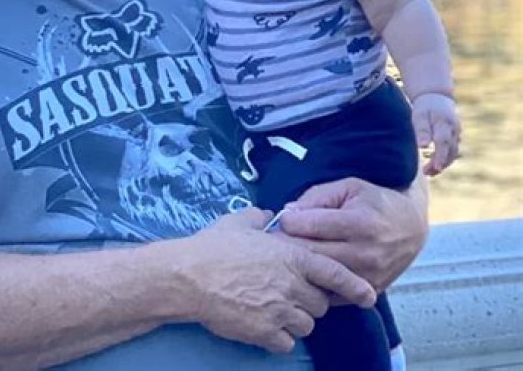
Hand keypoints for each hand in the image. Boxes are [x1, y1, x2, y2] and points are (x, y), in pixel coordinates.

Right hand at [183, 207, 375, 352]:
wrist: (190, 276)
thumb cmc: (214, 246)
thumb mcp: (240, 222)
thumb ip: (260, 219)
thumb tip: (268, 216)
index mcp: (291, 256)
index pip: (334, 273)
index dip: (354, 285)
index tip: (368, 295)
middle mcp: (291, 284)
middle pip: (320, 303)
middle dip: (311, 300)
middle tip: (291, 293)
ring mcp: (280, 310)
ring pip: (306, 324)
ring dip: (297, 319)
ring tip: (277, 309)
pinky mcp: (265, 332)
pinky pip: (286, 342)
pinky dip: (280, 336)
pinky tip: (265, 325)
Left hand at [274, 176, 428, 292]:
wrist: (412, 227)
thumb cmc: (375, 201)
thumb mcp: (348, 187)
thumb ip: (316, 197)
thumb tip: (288, 212)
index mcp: (359, 223)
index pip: (310, 226)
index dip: (288, 221)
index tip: (281, 218)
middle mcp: (364, 253)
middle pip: (310, 254)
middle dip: (287, 246)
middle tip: (273, 240)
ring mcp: (367, 276)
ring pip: (319, 277)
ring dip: (299, 266)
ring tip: (287, 255)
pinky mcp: (368, 290)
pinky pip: (332, 294)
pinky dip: (316, 283)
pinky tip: (308, 271)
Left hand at [412, 92, 460, 174]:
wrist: (437, 97)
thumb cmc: (425, 107)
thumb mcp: (419, 115)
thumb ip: (422, 130)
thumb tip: (422, 146)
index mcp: (445, 122)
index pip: (444, 142)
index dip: (441, 156)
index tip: (436, 168)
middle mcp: (454, 130)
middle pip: (450, 151)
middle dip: (440, 164)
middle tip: (426, 172)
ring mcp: (457, 134)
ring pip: (453, 153)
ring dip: (443, 164)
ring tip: (427, 172)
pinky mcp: (456, 138)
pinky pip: (452, 152)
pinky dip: (445, 159)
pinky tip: (433, 165)